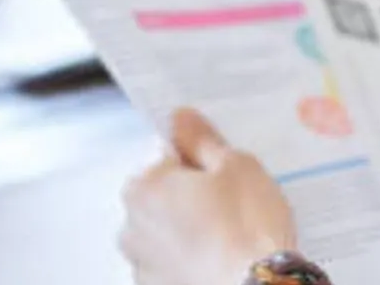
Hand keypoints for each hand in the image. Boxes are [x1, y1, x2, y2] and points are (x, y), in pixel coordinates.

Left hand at [121, 110, 298, 284]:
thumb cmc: (247, 227)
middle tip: (232, 204)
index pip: (166, 150)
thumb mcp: (236, 166)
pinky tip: (220, 260)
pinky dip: (189, 258)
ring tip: (230, 237)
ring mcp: (140, 261)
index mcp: (144, 183)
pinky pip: (170, 262)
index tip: (223, 170)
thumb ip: (202, 139)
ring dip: (188, 227)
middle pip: (162, 191)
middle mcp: (131, 222)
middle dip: (190, 193)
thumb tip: (180, 118)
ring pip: (165, 229)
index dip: (199, 156)